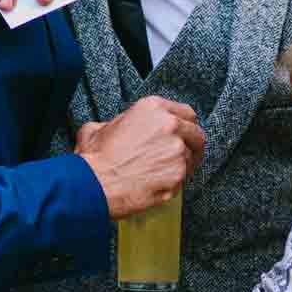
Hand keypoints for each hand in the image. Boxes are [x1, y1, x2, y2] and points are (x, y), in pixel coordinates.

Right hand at [77, 97, 204, 219]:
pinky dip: (173, 182)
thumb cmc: (97, 158)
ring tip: (161, 173)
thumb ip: (120, 122)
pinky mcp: (178, 175)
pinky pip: (183, 179)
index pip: (187, 113)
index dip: (186, 125)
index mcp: (154, 108)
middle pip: (196, 134)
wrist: (95, 183)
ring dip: (181, 165)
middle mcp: (170, 126)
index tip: (185, 133)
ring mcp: (177, 151)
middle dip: (191, 145)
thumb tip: (121, 128)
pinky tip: (157, 183)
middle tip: (182, 155)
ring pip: (191, 158)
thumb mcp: (101, 126)